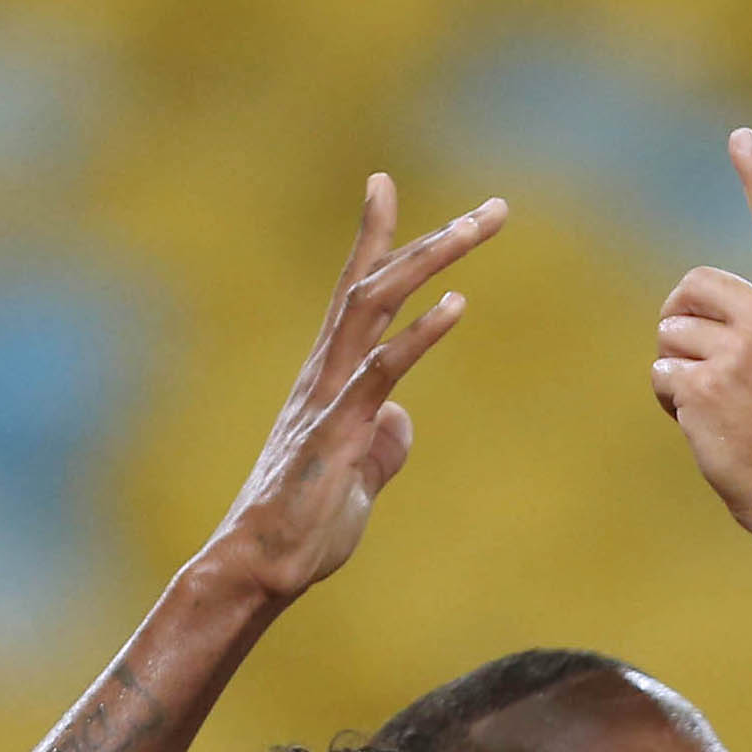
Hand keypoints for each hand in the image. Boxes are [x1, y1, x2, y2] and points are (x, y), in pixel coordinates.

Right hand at [194, 175, 497, 606]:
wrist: (260, 569)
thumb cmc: (305, 528)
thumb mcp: (360, 477)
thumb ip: (382, 443)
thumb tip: (401, 421)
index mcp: (332, 377)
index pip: (358, 292)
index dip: (376, 237)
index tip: (385, 183)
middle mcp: (326, 372)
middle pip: (377, 283)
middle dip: (432, 241)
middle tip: (491, 210)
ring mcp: (329, 396)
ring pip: (374, 306)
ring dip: (428, 263)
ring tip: (475, 230)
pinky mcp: (338, 430)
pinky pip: (381, 371)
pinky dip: (420, 334)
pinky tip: (457, 305)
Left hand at [651, 132, 751, 517]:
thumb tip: (686, 318)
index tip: (741, 136)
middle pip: (690, 285)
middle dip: (679, 322)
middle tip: (702, 370)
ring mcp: (740, 350)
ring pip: (669, 333)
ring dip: (674, 370)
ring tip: (713, 408)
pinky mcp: (705, 383)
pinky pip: (659, 374)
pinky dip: (668, 402)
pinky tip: (701, 425)